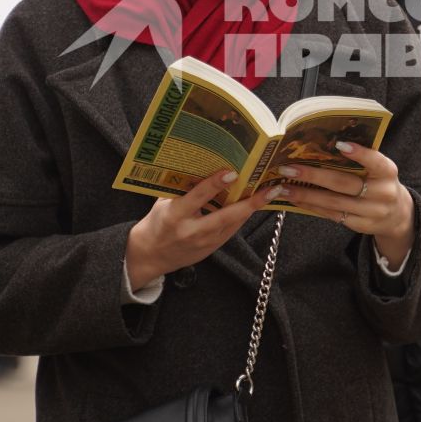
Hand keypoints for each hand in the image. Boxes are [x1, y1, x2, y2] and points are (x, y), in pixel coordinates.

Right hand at [126, 170, 282, 291]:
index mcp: (175, 215)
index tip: (232, 172)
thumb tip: (204, 165)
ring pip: (234, 224)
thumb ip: (182, 187)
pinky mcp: (211, 250)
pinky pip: (231, 231)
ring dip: (252, 208)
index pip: (198, 197)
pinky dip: (243, 216)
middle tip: (270, 189)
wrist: (150, 256)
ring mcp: (203, 243)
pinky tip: (254, 204)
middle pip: (225, 216)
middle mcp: (191, 231)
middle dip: (250, 203)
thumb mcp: (164, 203)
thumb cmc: (156, 223)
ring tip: (270, 192)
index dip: (215, 184)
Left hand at [271, 143, 414, 269]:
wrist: (397, 214)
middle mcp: (382, 193)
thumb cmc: (380, 182)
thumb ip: (360, 158)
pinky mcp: (360, 225)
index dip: (359, 154)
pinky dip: (312, 206)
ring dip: (306, 195)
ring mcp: (371, 212)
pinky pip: (333, 215)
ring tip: (284, 187)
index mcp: (388, 172)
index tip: (338, 144)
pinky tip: (296, 199)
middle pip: (344, 184)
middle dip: (314, 176)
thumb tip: (323, 144)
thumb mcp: (379, 168)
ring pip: (334, 203)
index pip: (375, 161)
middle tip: (289, 169)